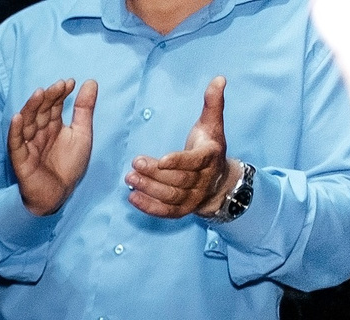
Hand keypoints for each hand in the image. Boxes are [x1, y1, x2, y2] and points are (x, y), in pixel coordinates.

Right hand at [8, 77, 96, 216]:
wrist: (58, 195)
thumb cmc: (69, 167)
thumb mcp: (82, 134)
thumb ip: (84, 109)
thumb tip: (91, 82)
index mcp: (53, 127)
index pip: (54, 106)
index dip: (60, 94)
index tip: (70, 83)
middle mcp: (39, 133)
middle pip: (40, 111)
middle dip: (48, 98)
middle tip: (58, 86)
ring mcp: (28, 145)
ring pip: (27, 123)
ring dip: (31, 108)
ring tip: (39, 93)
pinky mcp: (20, 159)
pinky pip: (15, 143)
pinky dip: (15, 131)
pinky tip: (17, 118)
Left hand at [127, 76, 233, 217]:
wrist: (218, 180)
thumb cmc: (209, 146)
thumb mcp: (212, 124)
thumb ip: (212, 103)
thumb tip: (219, 78)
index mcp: (210, 157)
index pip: (194, 161)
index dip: (178, 161)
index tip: (160, 159)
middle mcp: (203, 180)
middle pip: (178, 179)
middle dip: (156, 173)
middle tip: (135, 164)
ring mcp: (193, 197)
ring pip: (170, 196)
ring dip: (149, 189)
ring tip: (129, 178)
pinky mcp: (182, 210)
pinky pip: (166, 212)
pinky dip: (149, 207)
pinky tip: (132, 198)